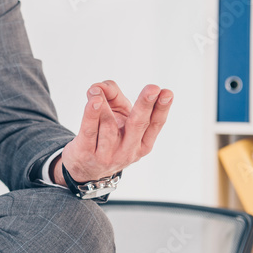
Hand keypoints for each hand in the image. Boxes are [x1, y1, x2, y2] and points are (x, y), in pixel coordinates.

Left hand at [55, 81, 172, 182]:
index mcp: (142, 142)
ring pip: (109, 125)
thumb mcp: (116, 114)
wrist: (85, 166)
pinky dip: (91, 114)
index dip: (162, 108)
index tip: (167, 92)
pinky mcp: (87, 153)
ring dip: (103, 105)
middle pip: (138, 124)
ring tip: (96, 91)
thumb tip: (101, 86)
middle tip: (153, 88)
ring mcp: (107, 154)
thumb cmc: (106, 135)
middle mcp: (128, 150)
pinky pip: (90, 131)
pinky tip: (93, 100)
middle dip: (145, 105)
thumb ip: (112, 94)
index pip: (155, 123)